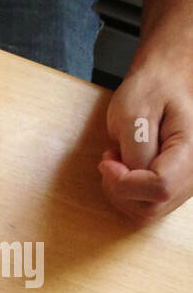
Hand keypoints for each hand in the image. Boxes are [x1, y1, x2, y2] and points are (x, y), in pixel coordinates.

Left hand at [100, 51, 192, 223]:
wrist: (166, 81)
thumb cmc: (151, 89)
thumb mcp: (134, 113)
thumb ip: (134, 150)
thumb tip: (128, 178)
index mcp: (190, 149)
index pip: (160, 188)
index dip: (125, 183)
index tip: (108, 161)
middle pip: (151, 206)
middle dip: (120, 189)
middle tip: (112, 159)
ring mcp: (186, 183)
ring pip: (146, 211)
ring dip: (122, 192)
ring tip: (120, 159)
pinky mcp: (174, 186)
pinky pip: (146, 205)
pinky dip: (128, 193)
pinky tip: (126, 168)